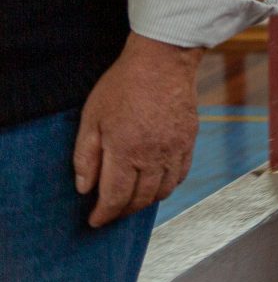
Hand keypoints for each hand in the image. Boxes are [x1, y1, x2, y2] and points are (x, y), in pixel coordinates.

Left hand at [74, 33, 201, 226]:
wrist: (163, 60)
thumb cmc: (123, 85)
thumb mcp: (91, 118)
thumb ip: (85, 156)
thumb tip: (84, 188)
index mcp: (125, 151)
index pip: (115, 197)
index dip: (103, 214)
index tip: (94, 221)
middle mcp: (153, 156)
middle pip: (140, 199)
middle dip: (122, 211)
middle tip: (110, 212)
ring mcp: (175, 149)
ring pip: (162, 191)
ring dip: (145, 202)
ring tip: (131, 200)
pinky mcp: (189, 140)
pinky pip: (180, 175)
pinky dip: (167, 186)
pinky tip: (155, 183)